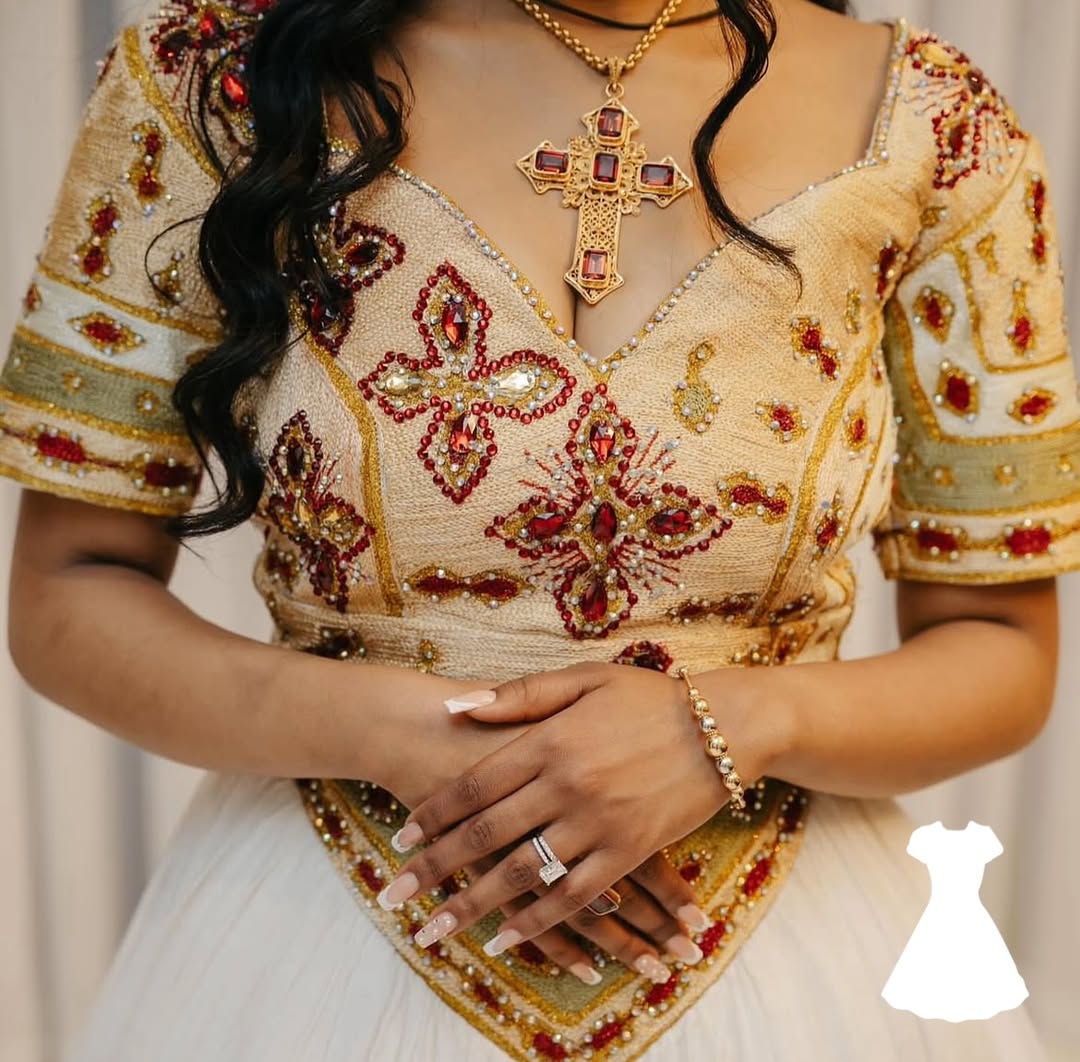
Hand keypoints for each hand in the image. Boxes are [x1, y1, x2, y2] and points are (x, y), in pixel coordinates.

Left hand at [382, 662, 786, 958]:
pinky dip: (539, 922)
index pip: (476, 785)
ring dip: (474, 906)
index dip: (434, 813)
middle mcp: (566, 785)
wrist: (723, 727)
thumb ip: (519, 694)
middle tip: (395, 895)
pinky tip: (507, 938)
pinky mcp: (630, 852)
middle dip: (435, 868)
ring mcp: (598, 823)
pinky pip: (575, 896)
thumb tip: (457, 707)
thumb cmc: (648, 698)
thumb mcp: (583, 680)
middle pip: (486, 834)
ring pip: (522, 874)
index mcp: (550, 740)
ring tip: (436, 929)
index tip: (402, 837)